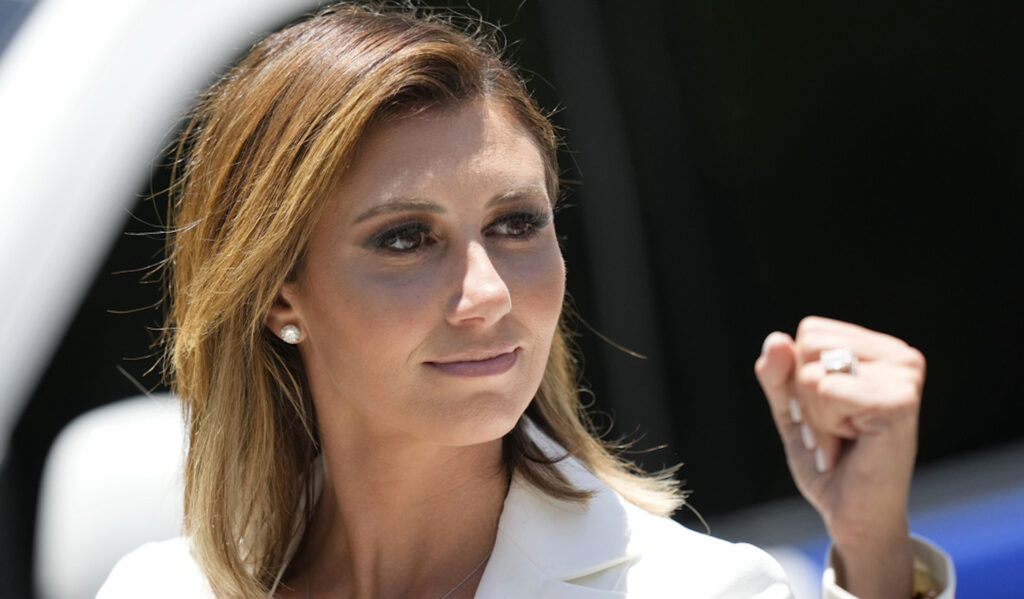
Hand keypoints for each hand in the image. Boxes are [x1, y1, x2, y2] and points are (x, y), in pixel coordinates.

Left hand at [755, 316, 925, 598]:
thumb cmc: (828, 461)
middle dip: (805, 395)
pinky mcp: (900, 402)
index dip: (800, 377)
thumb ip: (778, 373)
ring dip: (815, 415)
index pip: (810, 331)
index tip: (826, 414)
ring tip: (843, 439)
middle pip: (809, 343)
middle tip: (833, 431)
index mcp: (880, 350)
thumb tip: (776, 340)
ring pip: (812, 370)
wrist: (852, 515)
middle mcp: (901, 357)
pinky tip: (852, 445)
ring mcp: (905, 377)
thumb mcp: (791, 408)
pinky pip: (825, 391)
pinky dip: (826, 426)